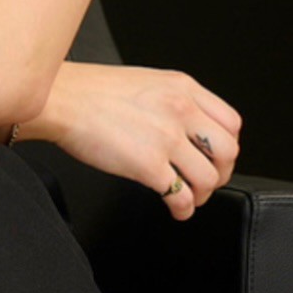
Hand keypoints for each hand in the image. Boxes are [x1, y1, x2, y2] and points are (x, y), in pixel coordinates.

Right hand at [20, 62, 240, 219]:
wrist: (61, 99)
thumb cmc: (90, 91)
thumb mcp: (145, 82)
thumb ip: (173, 101)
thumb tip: (189, 131)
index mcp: (182, 87)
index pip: (231, 122)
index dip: (226, 146)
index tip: (215, 157)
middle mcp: (180, 109)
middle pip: (228, 151)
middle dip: (220, 173)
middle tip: (204, 181)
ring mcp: (166, 137)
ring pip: (209, 178)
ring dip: (201, 195)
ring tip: (187, 198)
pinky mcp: (148, 165)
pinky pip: (181, 197)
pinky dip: (182, 210)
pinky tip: (174, 210)